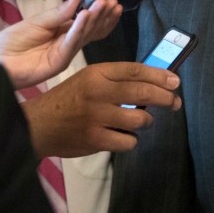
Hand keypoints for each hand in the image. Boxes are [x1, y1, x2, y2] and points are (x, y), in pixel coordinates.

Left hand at [0, 0, 121, 88]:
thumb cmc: (12, 41)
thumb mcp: (38, 21)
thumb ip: (60, 11)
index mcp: (63, 32)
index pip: (87, 22)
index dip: (99, 12)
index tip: (110, 0)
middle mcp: (68, 43)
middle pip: (91, 29)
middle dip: (103, 15)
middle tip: (113, 2)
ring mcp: (65, 53)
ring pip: (85, 36)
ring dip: (96, 19)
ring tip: (104, 4)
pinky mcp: (59, 62)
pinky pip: (72, 44)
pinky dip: (79, 29)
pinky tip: (85, 16)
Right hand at [22, 61, 181, 157]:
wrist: (37, 125)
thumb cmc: (69, 99)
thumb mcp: (90, 79)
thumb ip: (117, 79)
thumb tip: (154, 83)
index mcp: (98, 73)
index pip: (136, 70)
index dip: (160, 76)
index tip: (176, 82)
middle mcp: (99, 92)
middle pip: (143, 92)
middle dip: (165, 98)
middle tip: (174, 103)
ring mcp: (97, 117)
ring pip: (139, 120)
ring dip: (146, 122)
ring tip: (142, 121)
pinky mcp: (95, 139)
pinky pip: (128, 141)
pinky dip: (131, 140)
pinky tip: (125, 136)